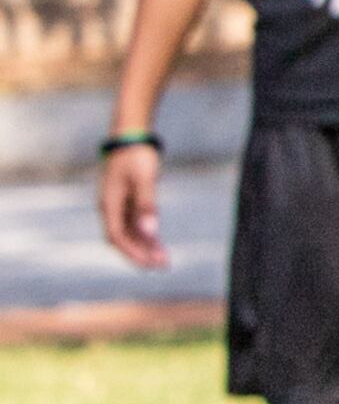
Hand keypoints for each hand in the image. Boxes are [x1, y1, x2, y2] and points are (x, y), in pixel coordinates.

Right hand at [98, 142, 165, 270]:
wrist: (131, 137)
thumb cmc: (136, 156)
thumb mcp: (144, 179)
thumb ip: (147, 205)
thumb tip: (150, 231)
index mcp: (109, 204)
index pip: (117, 236)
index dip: (132, 251)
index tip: (149, 263)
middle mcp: (110, 207)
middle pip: (122, 238)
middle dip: (140, 254)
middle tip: (161, 266)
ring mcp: (118, 205)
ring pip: (130, 233)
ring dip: (145, 246)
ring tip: (163, 260)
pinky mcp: (127, 201)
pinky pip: (134, 224)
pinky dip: (146, 234)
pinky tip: (159, 244)